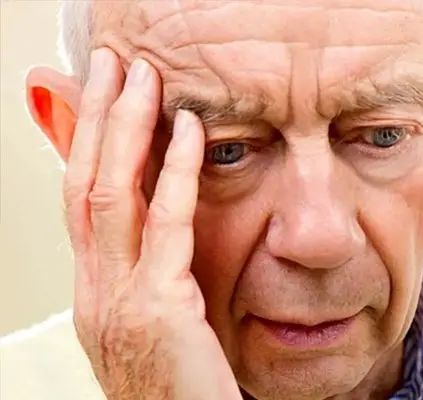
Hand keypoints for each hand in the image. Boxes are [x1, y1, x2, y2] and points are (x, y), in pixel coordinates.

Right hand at [64, 47, 241, 399]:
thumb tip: (163, 225)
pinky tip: (189, 132)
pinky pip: (167, 226)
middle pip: (83, 184)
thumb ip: (151, 272)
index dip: (84, 142)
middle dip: (92, 119)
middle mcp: (96, 291)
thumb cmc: (176, 388)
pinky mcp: (160, 310)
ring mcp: (120, 300)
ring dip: (123, 129)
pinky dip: (177, 173)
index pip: (79, 199)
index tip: (98, 97)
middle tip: (109, 66)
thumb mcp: (153, 322)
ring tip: (139, 77)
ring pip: (110, 194)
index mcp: (95, 292)